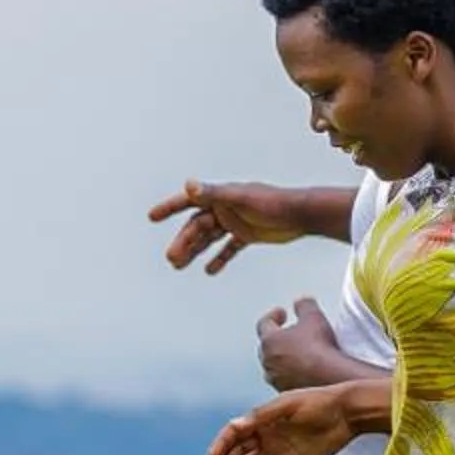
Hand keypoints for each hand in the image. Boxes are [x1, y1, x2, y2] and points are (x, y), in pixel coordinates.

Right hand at [148, 180, 309, 274]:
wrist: (302, 215)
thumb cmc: (274, 203)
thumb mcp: (240, 199)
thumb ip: (213, 193)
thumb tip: (188, 184)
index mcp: (221, 196)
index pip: (189, 201)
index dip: (170, 208)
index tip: (152, 217)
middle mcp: (226, 207)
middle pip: (198, 226)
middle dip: (184, 241)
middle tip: (171, 258)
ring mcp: (236, 221)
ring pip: (210, 238)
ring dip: (195, 251)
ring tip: (179, 266)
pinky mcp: (248, 235)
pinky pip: (229, 248)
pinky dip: (219, 258)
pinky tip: (209, 270)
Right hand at [209, 386, 361, 454]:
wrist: (348, 413)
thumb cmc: (318, 403)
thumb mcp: (289, 406)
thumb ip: (263, 416)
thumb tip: (236, 425)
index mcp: (262, 418)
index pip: (235, 432)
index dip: (222, 444)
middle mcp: (267, 434)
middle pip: (239, 451)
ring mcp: (279, 451)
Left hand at [255, 297, 345, 392]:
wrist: (329, 379)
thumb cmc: (318, 349)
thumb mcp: (314, 316)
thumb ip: (304, 305)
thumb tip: (301, 301)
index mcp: (269, 340)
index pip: (264, 324)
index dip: (273, 316)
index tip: (281, 313)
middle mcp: (268, 362)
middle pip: (267, 347)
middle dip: (278, 339)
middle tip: (290, 333)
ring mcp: (277, 380)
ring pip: (276, 366)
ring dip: (285, 359)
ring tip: (300, 354)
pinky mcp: (289, 394)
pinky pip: (286, 381)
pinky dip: (293, 374)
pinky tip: (307, 372)